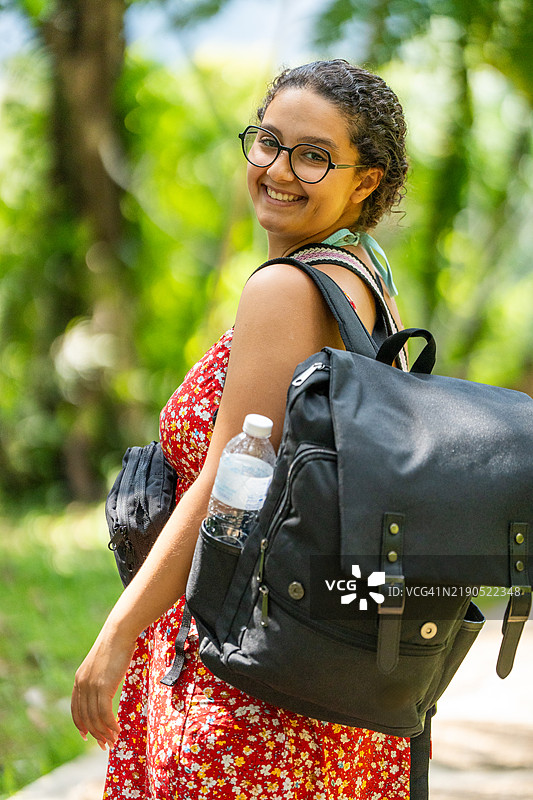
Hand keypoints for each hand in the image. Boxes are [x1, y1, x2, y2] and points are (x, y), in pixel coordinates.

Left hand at [71, 624, 136, 749]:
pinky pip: (104, 714)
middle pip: (85, 718)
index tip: (87, 736)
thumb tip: (106, 688)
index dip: (81, 725)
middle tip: (105, 745)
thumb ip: (100, 677)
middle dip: (95, 734)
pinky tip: (117, 730)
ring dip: (104, 733)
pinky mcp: (103, 687)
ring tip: (113, 741)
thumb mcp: (103, 664)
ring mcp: (91, 686)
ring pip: (95, 718)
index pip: (76, 710)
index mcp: (79, 680)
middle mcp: (82, 685)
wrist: (119, 632)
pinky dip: (110, 726)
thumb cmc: (116, 645)